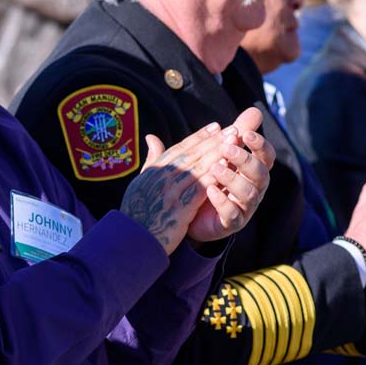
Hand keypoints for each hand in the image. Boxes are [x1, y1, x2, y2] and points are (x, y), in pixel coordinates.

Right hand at [121, 122, 220, 253]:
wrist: (131, 238)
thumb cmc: (136, 211)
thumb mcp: (140, 181)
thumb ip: (151, 160)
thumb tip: (151, 137)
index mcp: (154, 171)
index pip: (180, 149)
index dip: (199, 137)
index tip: (216, 126)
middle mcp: (161, 178)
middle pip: (192, 155)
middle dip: (214, 141)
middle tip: (233, 129)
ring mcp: (169, 192)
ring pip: (198, 168)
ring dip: (218, 155)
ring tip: (235, 144)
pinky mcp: (178, 209)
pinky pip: (198, 189)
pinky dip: (213, 178)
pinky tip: (226, 169)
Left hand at [186, 107, 274, 242]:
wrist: (190, 213)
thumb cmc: (209, 178)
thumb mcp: (218, 154)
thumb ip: (235, 134)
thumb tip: (254, 109)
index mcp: (252, 170)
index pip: (266, 155)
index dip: (260, 145)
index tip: (245, 133)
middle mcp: (254, 188)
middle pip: (261, 174)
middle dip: (246, 160)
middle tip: (227, 148)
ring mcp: (245, 207)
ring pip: (249, 194)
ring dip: (233, 179)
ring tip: (215, 168)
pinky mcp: (231, 223)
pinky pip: (232, 215)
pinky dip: (223, 202)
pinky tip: (211, 191)